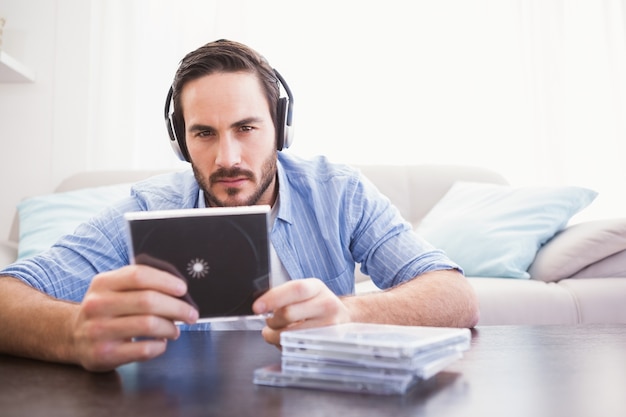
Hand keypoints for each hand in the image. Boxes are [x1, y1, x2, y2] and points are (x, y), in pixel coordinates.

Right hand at [73, 265, 198, 371]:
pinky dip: (159, 346)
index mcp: (102, 283)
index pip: (138, 275)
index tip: (183, 289)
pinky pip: (143, 349)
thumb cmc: (105, 310)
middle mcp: (97, 305)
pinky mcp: (104, 354)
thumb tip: (179, 289)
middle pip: (148, 301)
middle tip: (191, 314)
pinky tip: (160, 343)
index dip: (165, 281)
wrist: (72, 336)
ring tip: (175, 330)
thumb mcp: (113, 289)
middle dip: (177, 308)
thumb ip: (140, 284)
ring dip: (170, 327)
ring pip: (148, 325)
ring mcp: (98, 330)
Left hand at [252, 278, 350, 346]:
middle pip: (289, 314)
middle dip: (272, 320)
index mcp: (317, 288)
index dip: (274, 298)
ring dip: (275, 335)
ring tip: (277, 331)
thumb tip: (261, 306)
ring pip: (290, 334)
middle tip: (270, 321)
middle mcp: (326, 305)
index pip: (295, 290)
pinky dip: (285, 346)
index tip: (257, 307)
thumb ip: (284, 295)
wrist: (344, 318)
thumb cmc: (318, 304)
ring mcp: (328, 326)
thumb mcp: (306, 291)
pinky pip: (296, 348)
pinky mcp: (326, 344)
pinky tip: (289, 339)